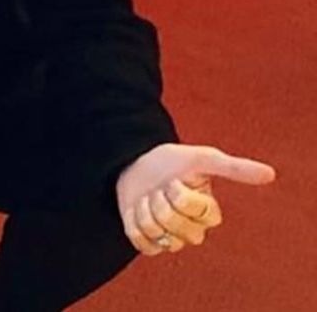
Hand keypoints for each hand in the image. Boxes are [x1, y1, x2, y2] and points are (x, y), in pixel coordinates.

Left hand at [115, 143, 275, 255]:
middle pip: (175, 224)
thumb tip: (271, 174)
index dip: (180, 194)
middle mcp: (194, 231)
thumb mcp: (202, 159)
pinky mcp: (150, 245)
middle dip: (160, 201)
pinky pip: (142, 244)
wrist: (134, 164)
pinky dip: (133, 224)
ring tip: (148, 198)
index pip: (198, 211)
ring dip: (144, 210)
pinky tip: (137, 211)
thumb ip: (234, 169)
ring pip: (157, 233)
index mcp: (210, 214)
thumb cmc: (171, 162)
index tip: (175, 181)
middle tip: (159, 190)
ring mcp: (172, 240)